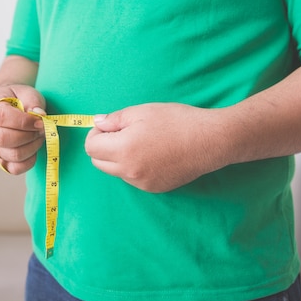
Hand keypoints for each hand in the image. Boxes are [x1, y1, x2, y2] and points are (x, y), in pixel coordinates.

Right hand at [0, 84, 45, 174]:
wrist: (11, 107)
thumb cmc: (18, 100)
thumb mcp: (26, 92)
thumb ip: (33, 100)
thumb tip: (40, 115)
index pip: (2, 117)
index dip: (25, 121)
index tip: (41, 121)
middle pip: (3, 139)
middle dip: (28, 135)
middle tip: (41, 129)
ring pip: (12, 155)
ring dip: (32, 146)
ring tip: (38, 136)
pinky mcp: (2, 161)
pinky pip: (15, 169)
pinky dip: (29, 161)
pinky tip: (34, 147)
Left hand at [85, 103, 229, 192]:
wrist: (209, 141)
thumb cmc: (176, 121)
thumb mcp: (142, 112)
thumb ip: (114, 119)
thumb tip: (97, 123)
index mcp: (123, 150)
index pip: (91, 147)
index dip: (96, 134)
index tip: (109, 126)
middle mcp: (129, 171)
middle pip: (98, 163)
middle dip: (103, 147)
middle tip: (122, 132)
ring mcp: (141, 183)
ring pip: (116, 171)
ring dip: (118, 158)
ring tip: (141, 142)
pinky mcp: (154, 188)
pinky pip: (133, 178)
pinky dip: (134, 167)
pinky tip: (153, 154)